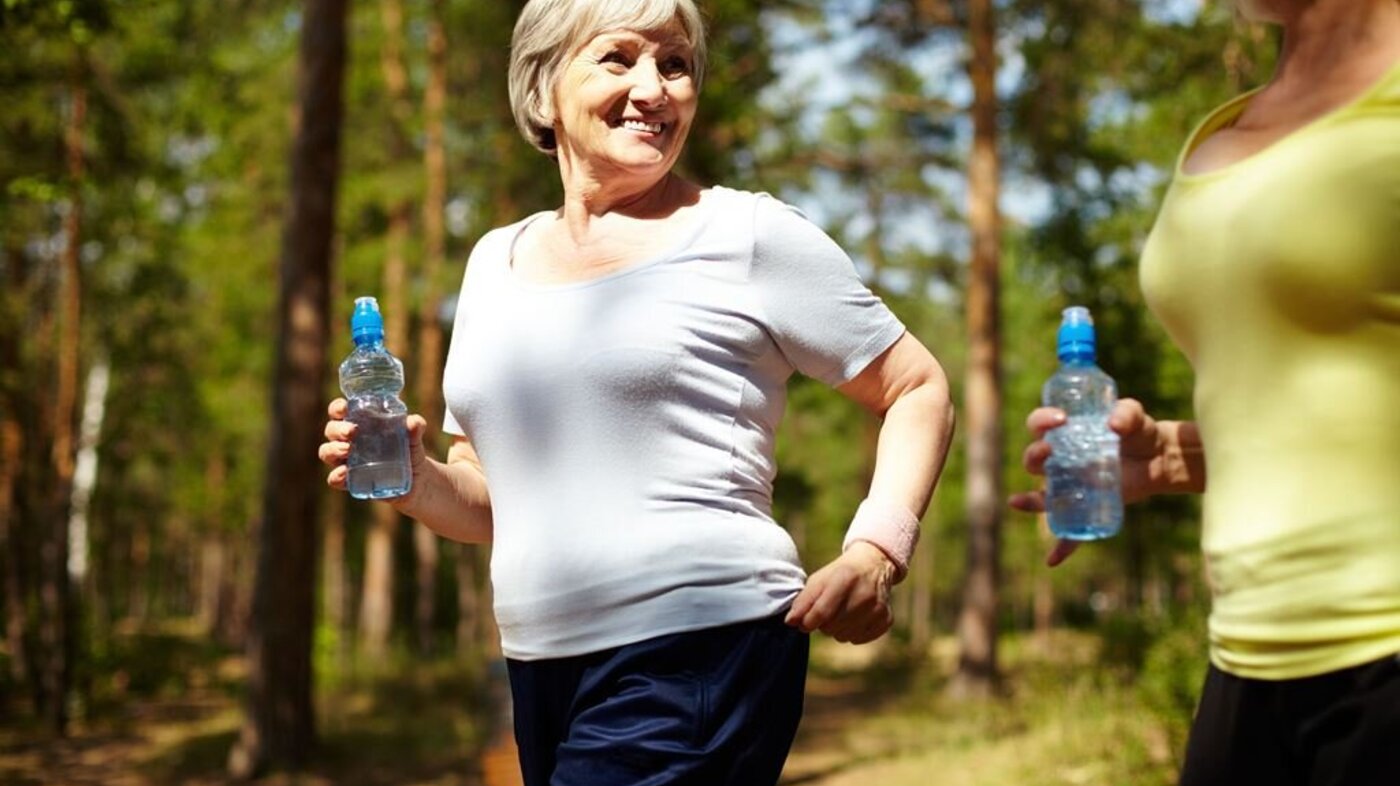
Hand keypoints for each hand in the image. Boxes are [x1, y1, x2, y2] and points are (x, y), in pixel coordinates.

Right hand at [317, 398, 428, 500]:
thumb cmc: (410, 450)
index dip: (337, 408)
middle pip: (331, 430)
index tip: (345, 408)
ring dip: (333, 449)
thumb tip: (413, 422)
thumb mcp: (414, 439)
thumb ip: (415, 429)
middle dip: (337, 429)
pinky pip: (335, 479)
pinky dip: (336, 476)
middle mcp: (348, 440)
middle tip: (352, 431)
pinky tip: (344, 473)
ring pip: (327, 452)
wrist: (417, 480)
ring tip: (348, 450)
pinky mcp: (350, 480)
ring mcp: (347, 460)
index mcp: (359, 423)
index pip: (339, 411)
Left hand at [784, 542, 896, 643]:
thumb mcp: (819, 579)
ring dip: (836, 630)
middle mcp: (864, 594)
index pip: (821, 613)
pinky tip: (853, 618)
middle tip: (826, 611)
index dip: (807, 622)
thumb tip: (790, 622)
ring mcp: (877, 608)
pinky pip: (858, 640)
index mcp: (844, 578)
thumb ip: (803, 600)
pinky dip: (851, 633)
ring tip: (840, 613)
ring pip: (843, 636)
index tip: (804, 622)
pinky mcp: (885, 619)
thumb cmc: (839, 574)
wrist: (873, 565)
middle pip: (831, 627)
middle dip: (822, 624)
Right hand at [1009, 398, 1180, 565]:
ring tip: (1020, 501)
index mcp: (1064, 434)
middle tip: (1049, 450)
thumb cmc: (1140, 431)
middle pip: (1032, 461)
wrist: (1160, 457)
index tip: (1060, 419)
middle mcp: (1060, 461)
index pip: (1038, 426)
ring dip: (1031, 500)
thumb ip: (1127, 414)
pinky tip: (1052, 560)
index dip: (1040, 420)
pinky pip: (1070, 532)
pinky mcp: (1087, 508)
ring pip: (1042, 496)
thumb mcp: (1135, 416)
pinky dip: (1061, 547)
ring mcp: (1071, 487)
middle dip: (1033, 455)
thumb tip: (1113, 426)